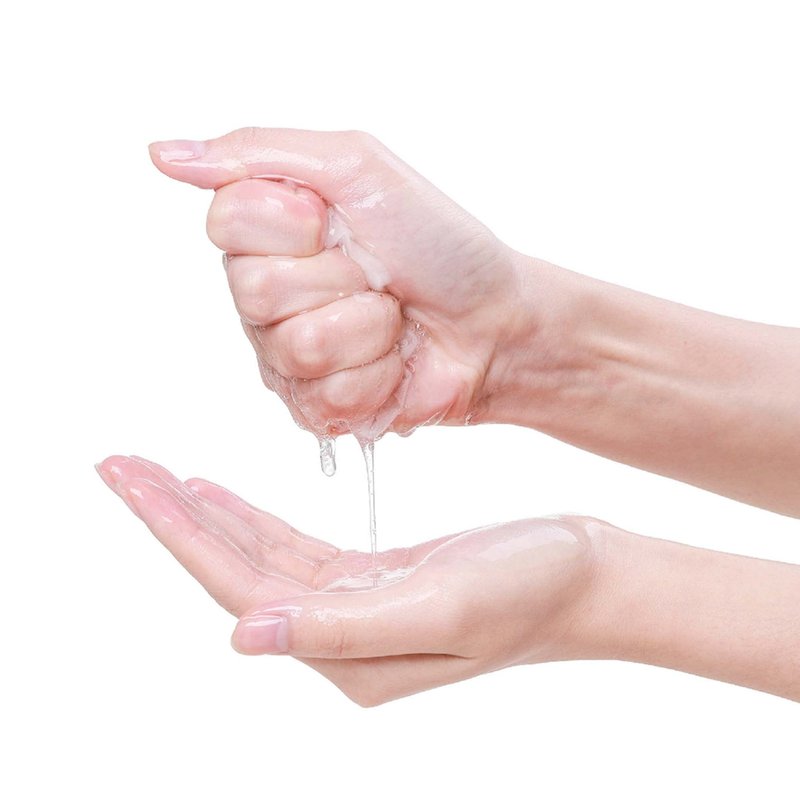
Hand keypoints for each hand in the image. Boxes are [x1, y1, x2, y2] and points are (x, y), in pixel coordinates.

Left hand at [96, 455, 599, 704]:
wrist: (588, 575)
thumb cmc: (533, 589)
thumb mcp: (445, 605)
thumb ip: (346, 625)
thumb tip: (245, 636)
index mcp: (349, 654)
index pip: (242, 590)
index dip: (182, 535)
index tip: (132, 481)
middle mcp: (340, 640)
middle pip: (235, 572)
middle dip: (174, 518)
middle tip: (119, 466)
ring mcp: (354, 609)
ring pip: (258, 558)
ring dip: (205, 516)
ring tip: (155, 475)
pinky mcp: (373, 579)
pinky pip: (293, 551)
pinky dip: (251, 520)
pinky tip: (219, 495)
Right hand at [149, 128, 530, 438]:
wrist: (494, 322)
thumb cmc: (440, 244)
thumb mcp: (359, 167)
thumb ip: (260, 153)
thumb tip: (162, 153)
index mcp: (268, 233)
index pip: (227, 224)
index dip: (294, 224)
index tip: (340, 222)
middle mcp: (265, 298)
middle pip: (256, 292)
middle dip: (340, 279)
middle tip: (378, 276)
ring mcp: (286, 357)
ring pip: (295, 347)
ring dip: (366, 328)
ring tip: (392, 319)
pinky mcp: (314, 407)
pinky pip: (322, 395)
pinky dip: (377, 374)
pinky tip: (394, 362)